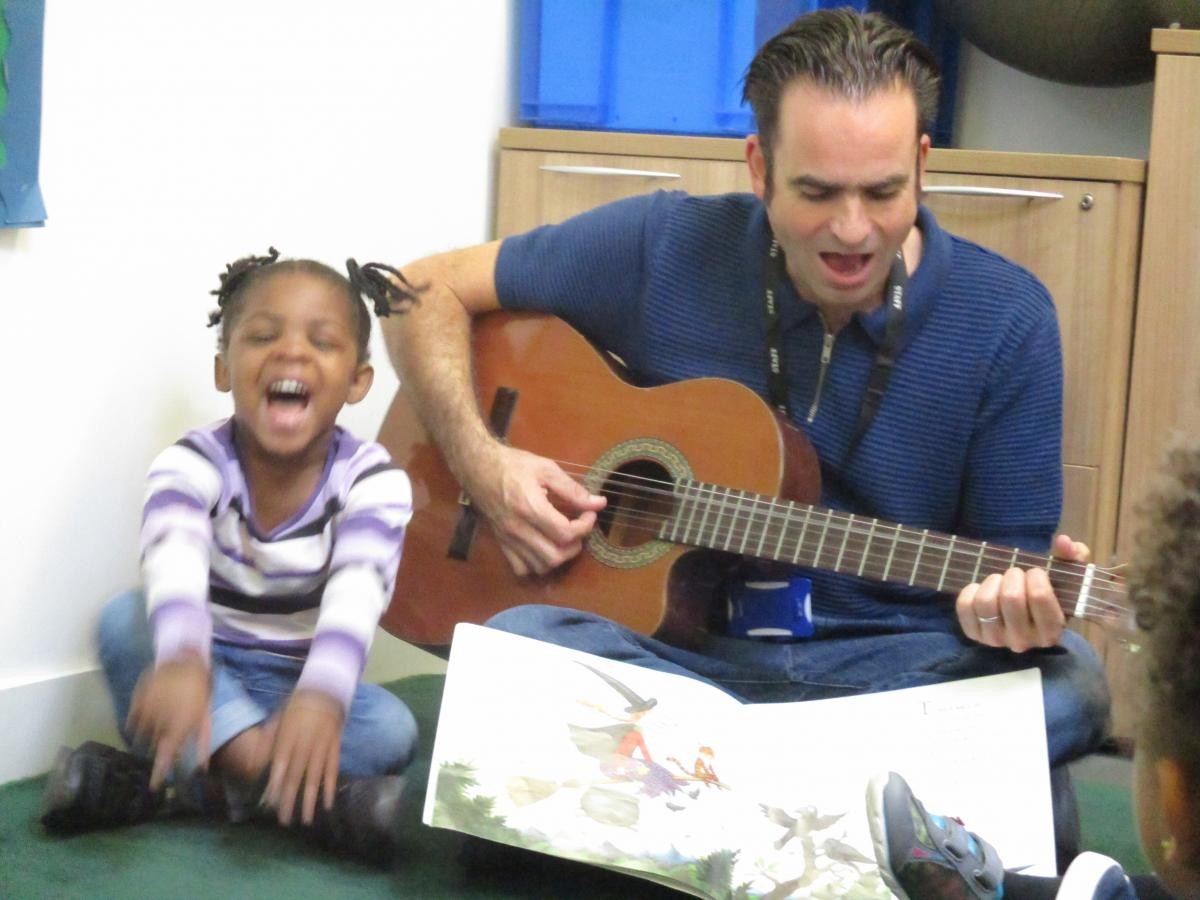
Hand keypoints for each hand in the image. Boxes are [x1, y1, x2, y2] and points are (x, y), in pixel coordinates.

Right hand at [127, 654, 210, 788]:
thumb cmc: (199, 692)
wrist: (185, 663)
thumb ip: (202, 744)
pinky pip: (132, 721)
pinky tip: (149, 714)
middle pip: (152, 746)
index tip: (154, 786)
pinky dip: (138, 722)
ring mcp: (146, 713)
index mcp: (178, 729)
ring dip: (148, 734)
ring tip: (160, 720)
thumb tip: (201, 767)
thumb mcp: (205, 718)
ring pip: (141, 735)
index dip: (159, 775)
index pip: (165, 758)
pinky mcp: (136, 702)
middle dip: (157, 745)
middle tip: (166, 733)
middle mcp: (160, 724)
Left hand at [263, 689, 343, 825]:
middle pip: (296, 776)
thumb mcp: (279, 718)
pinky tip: (327, 804)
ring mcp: (322, 748)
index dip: (275, 784)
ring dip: (310, 800)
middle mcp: (305, 745)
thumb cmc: (297, 707)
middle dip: (289, 800)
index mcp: (288, 738)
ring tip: (306, 820)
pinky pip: (332, 771)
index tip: (269, 804)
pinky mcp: (335, 749)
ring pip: (315, 778)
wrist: (327, 692)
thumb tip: (255, 760)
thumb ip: (268, 738)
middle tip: (284, 820)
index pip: (280, 765)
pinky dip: (330, 788)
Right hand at [468, 443, 606, 575]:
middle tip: (578, 528)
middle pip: (555, 556)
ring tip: (564, 539)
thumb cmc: (512, 465)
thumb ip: (573, 489)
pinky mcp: (501, 543)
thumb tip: (598, 503)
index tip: (589, 513)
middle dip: (575, 545)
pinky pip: (521, 568)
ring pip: (540, 566)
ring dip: (558, 557)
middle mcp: (518, 529)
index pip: (566, 533)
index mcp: (530, 508)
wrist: (478, 468)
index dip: (585, 526)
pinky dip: (536, 564)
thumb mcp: (546, 469)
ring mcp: (508, 539)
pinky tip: (543, 548)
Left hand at [956, 534, 1089, 651]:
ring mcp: (996, 640)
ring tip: (999, 580)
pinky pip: (965, 607)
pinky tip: (982, 588)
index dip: (1036, 577)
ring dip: (992, 582)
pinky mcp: (974, 634)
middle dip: (1013, 576)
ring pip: (985, 603)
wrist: (1025, 621)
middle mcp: (1024, 641)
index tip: (1035, 572)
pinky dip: (971, 590)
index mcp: (1052, 631)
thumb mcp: (1067, 578)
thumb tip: (1064, 541)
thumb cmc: (1049, 597)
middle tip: (1016, 574)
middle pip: (1011, 598)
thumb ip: (1074, 557)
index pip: (1039, 597)